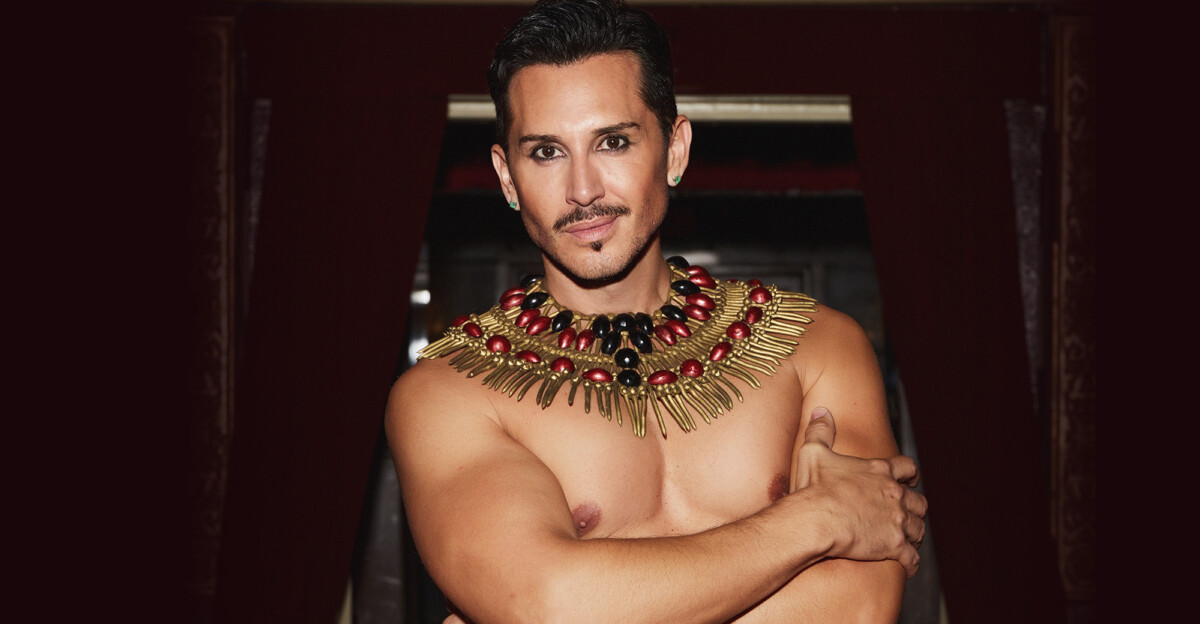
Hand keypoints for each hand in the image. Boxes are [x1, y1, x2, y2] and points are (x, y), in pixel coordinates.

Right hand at [790, 407, 926, 576]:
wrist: (816, 520)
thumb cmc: (814, 488)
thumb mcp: (813, 453)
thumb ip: (820, 430)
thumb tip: (821, 411)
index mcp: (878, 471)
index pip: (907, 468)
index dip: (909, 474)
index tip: (909, 479)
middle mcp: (893, 494)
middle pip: (919, 500)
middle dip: (915, 507)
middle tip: (908, 513)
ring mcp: (896, 520)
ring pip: (918, 527)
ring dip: (914, 533)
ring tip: (908, 539)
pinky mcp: (894, 545)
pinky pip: (912, 557)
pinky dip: (911, 562)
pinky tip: (908, 565)